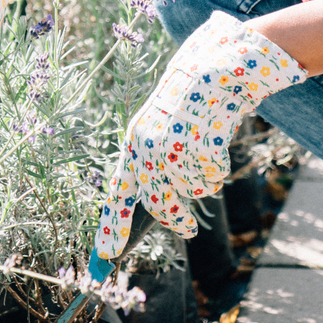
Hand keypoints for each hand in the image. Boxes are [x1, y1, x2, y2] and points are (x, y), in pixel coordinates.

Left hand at [94, 10, 305, 263]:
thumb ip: (153, 167)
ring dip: (203, 181)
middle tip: (186, 229)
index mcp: (133, 142)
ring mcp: (176, 141)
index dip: (111, 225)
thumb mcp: (162, 132)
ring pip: (191, 189)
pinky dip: (217, 167)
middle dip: (174, 218)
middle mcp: (148, 144)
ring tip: (206, 158)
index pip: (117, 192)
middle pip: (158, 201)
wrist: (214, 65)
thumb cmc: (186, 105)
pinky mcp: (202, 138)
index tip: (105, 256)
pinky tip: (217, 143)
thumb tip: (153, 212)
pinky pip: (212, 175)